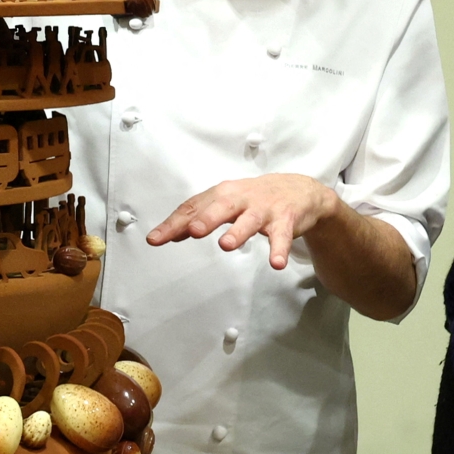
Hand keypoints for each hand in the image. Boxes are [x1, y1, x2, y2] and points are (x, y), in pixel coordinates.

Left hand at [146, 174, 337, 270]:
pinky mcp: (286, 220)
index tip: (155, 239)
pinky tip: (276, 263)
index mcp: (222, 194)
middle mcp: (241, 198)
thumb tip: (170, 234)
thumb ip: (199, 217)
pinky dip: (279, 249)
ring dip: (238, 232)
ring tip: (226, 245)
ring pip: (250, 220)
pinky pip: (282, 237)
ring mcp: (264, 209)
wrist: (299, 190)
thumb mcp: (225, 203)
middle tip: (192, 231)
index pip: (193, 207)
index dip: (174, 223)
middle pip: (221, 206)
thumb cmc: (253, 198)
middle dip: (206, 218)